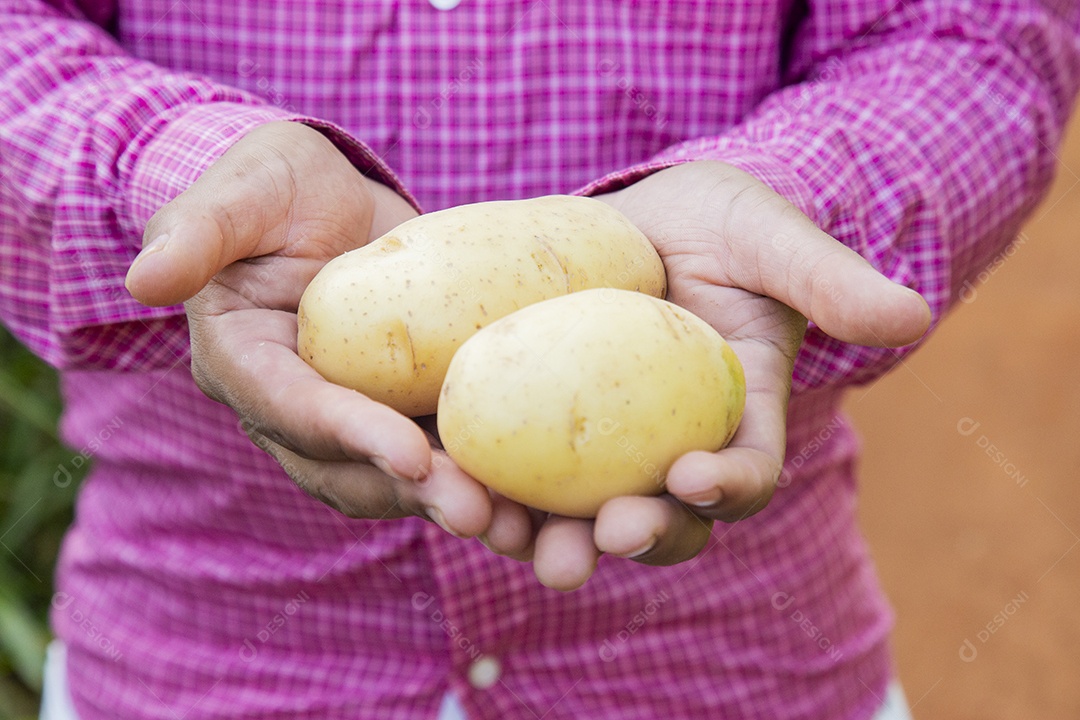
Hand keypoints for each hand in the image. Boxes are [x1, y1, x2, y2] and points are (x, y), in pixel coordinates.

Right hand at [124, 121, 495, 537]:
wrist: (327, 200)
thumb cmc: (272, 188)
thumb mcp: (237, 193)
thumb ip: (196, 230)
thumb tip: (144, 277)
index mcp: (246, 363)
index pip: (294, 409)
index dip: (349, 435)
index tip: (411, 455)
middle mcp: (296, 408)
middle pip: (349, 469)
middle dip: (413, 495)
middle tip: (480, 513)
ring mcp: (352, 415)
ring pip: (398, 480)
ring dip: (456, 504)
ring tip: (520, 525)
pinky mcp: (403, 408)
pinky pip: (439, 454)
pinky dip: (483, 476)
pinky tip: (538, 493)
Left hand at [493, 161, 930, 589]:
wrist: (645, 218)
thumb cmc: (722, 223)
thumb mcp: (771, 237)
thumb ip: (828, 278)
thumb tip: (912, 316)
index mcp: (735, 414)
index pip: (746, 472)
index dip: (727, 488)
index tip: (692, 478)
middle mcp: (671, 444)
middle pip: (660, 518)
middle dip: (632, 539)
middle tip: (594, 543)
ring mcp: (603, 441)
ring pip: (580, 510)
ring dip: (546, 534)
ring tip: (507, 537)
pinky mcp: (540, 422)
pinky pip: (516, 465)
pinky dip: (490, 482)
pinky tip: (451, 481)